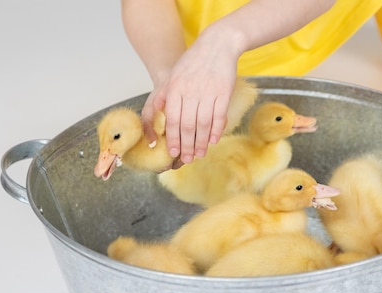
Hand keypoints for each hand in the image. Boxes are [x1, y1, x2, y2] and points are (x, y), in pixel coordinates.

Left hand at [142, 34, 238, 163]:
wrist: (217, 44)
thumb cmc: (194, 61)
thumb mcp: (175, 75)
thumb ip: (166, 95)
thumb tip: (158, 114)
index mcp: (175, 88)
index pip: (172, 120)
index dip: (173, 139)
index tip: (173, 152)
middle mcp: (190, 91)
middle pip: (187, 125)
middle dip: (186, 145)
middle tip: (187, 158)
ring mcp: (208, 92)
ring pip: (203, 124)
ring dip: (201, 142)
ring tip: (200, 154)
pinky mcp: (223, 92)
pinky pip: (218, 116)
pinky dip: (216, 130)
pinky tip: (213, 140)